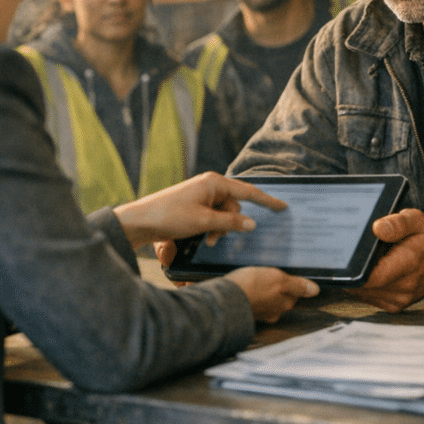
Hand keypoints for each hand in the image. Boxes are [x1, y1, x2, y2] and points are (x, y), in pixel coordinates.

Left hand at [113, 172, 286, 249]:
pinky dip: (211, 227)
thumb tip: (251, 223)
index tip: (283, 207)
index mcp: (214, 183)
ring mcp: (201, 195)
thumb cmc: (170, 216)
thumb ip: (230, 222)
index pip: (248, 191)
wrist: (141, 221)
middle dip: (230, 223)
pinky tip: (201, 238)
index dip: (267, 200)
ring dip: (219, 228)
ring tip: (205, 240)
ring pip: (224, 214)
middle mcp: (209, 186)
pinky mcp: (194, 205)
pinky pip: (212, 216)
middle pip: (235, 205)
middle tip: (215, 239)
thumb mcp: (204, 222)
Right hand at [224, 267, 319, 322]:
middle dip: (278, 287)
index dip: (291, 280)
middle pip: (282, 297)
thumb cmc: (252, 287)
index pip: (295, 292)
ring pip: (267, 299)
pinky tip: (247, 286)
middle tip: (271, 274)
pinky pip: (254, 300)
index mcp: (285, 303)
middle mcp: (274, 312)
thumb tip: (315, 291)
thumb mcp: (278, 280)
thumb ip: (297, 285)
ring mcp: (260, 313)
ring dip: (264, 290)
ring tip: (257, 277)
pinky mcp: (246, 310)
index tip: (285, 272)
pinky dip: (253, 293)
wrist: (224, 300)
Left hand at [349, 209, 423, 311]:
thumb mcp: (416, 220)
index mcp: (408, 264)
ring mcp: (400, 299)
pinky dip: (366, 286)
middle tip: (352, 254)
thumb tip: (377, 228)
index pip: (371, 277)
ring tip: (366, 261)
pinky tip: (373, 271)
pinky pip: (370, 297)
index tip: (346, 257)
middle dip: (354, 271)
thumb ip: (397, 223)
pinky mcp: (395, 306)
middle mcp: (404, 287)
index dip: (353, 270)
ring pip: (363, 293)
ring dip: (359, 279)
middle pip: (363, 286)